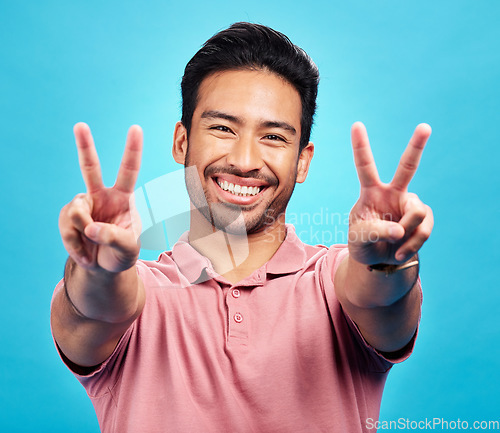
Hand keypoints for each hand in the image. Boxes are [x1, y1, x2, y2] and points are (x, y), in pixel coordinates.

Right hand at [59, 123, 142, 272]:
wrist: (103, 268)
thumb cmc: (121, 253)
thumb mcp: (128, 249)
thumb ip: (114, 237)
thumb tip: (91, 228)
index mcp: (123, 198)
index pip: (129, 171)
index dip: (132, 150)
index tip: (136, 128)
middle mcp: (102, 196)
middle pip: (90, 167)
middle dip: (84, 146)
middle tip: (80, 125)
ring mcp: (83, 205)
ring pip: (77, 212)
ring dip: (83, 235)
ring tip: (92, 249)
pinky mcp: (68, 217)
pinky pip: (67, 227)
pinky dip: (75, 245)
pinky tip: (84, 253)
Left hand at [348, 122, 433, 265]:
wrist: (379, 260)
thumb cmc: (363, 244)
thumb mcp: (359, 239)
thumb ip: (375, 232)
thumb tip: (400, 229)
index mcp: (370, 192)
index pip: (364, 166)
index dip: (361, 146)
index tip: (356, 125)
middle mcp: (392, 193)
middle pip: (407, 166)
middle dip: (417, 145)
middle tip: (425, 126)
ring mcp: (410, 204)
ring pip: (416, 212)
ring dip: (405, 234)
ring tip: (392, 244)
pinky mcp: (423, 219)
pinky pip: (423, 230)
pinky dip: (412, 245)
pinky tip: (400, 251)